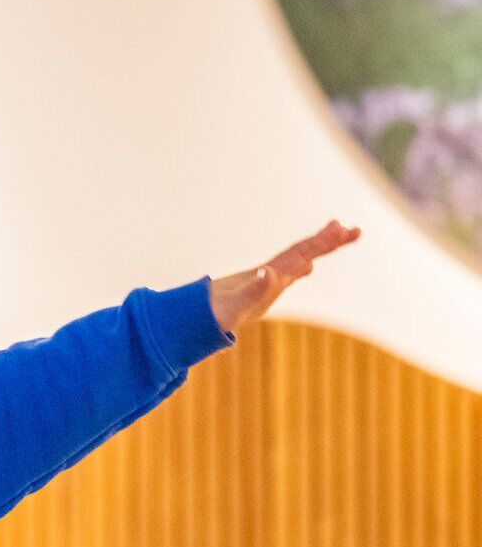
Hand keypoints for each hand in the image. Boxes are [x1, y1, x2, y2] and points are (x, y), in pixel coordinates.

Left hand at [208, 221, 359, 335]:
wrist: (192, 318)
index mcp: (268, 274)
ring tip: (339, 234)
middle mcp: (268, 273)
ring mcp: (264, 282)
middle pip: (302, 251)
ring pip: (297, 259)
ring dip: (318, 248)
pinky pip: (286, 275)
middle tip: (354, 229)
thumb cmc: (214, 313)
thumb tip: (269, 271)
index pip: (299, 252)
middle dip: (328, 241)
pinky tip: (308, 266)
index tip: (341, 228)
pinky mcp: (259, 292)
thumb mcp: (236, 304)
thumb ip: (253, 289)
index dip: (320, 242)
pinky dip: (300, 268)